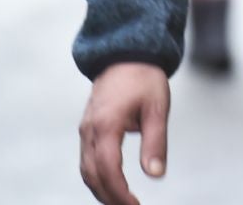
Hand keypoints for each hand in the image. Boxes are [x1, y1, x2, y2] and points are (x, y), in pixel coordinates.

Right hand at [79, 62, 170, 203]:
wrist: (126, 53)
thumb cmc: (144, 78)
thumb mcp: (157, 109)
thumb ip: (156, 142)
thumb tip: (155, 175)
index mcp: (107, 124)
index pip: (107, 169)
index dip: (120, 193)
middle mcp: (90, 129)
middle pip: (92, 175)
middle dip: (109, 197)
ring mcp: (85, 129)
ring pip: (86, 170)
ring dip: (101, 190)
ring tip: (122, 202)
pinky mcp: (87, 128)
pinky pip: (86, 160)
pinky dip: (97, 177)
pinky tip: (113, 185)